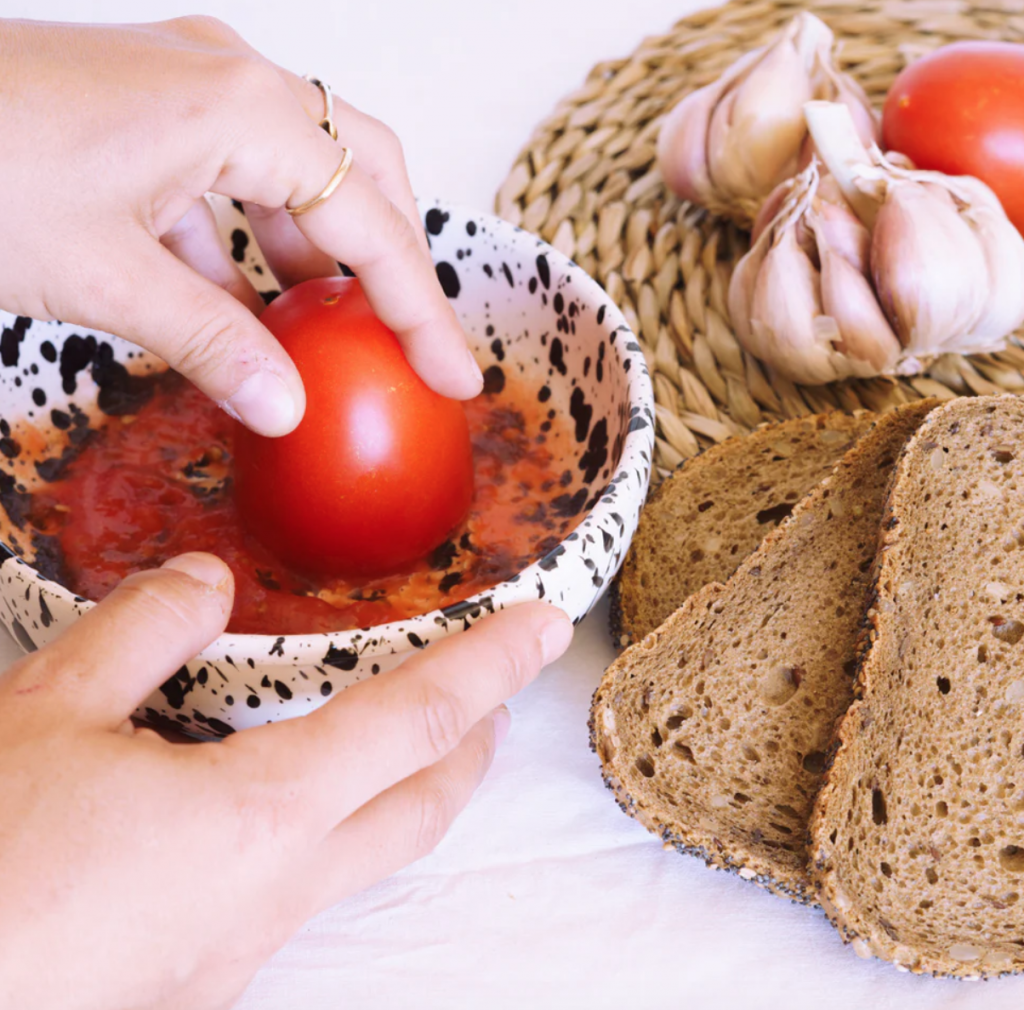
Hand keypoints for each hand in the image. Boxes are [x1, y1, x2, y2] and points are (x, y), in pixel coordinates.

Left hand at [0, 17, 482, 435]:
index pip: (370, 222)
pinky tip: (240, 309)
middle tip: (412, 344)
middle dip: (395, 263)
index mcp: (239, 106)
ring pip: (300, 173)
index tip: (456, 375)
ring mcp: (186, 86)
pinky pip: (232, 180)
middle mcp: (228, 79)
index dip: (422, 309)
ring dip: (324, 256)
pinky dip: (251, 248)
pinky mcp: (147, 111)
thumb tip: (286, 406)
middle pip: (361, 171)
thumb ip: (212, 342)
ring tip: (338, 336)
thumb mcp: (103, 274)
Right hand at [0, 553, 571, 1009]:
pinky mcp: (196, 983)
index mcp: (259, 820)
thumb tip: (205, 581)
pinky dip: (320, 833)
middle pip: (419, 809)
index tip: (544, 627)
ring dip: (400, 792)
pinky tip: (267, 810)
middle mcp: (273, 896)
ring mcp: (239, 954)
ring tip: (391, 741)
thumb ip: (141, 633)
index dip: (488, 664)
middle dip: (473, 744)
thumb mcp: (46, 715)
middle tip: (497, 692)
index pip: (412, 721)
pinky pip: (293, 895)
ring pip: (363, 859)